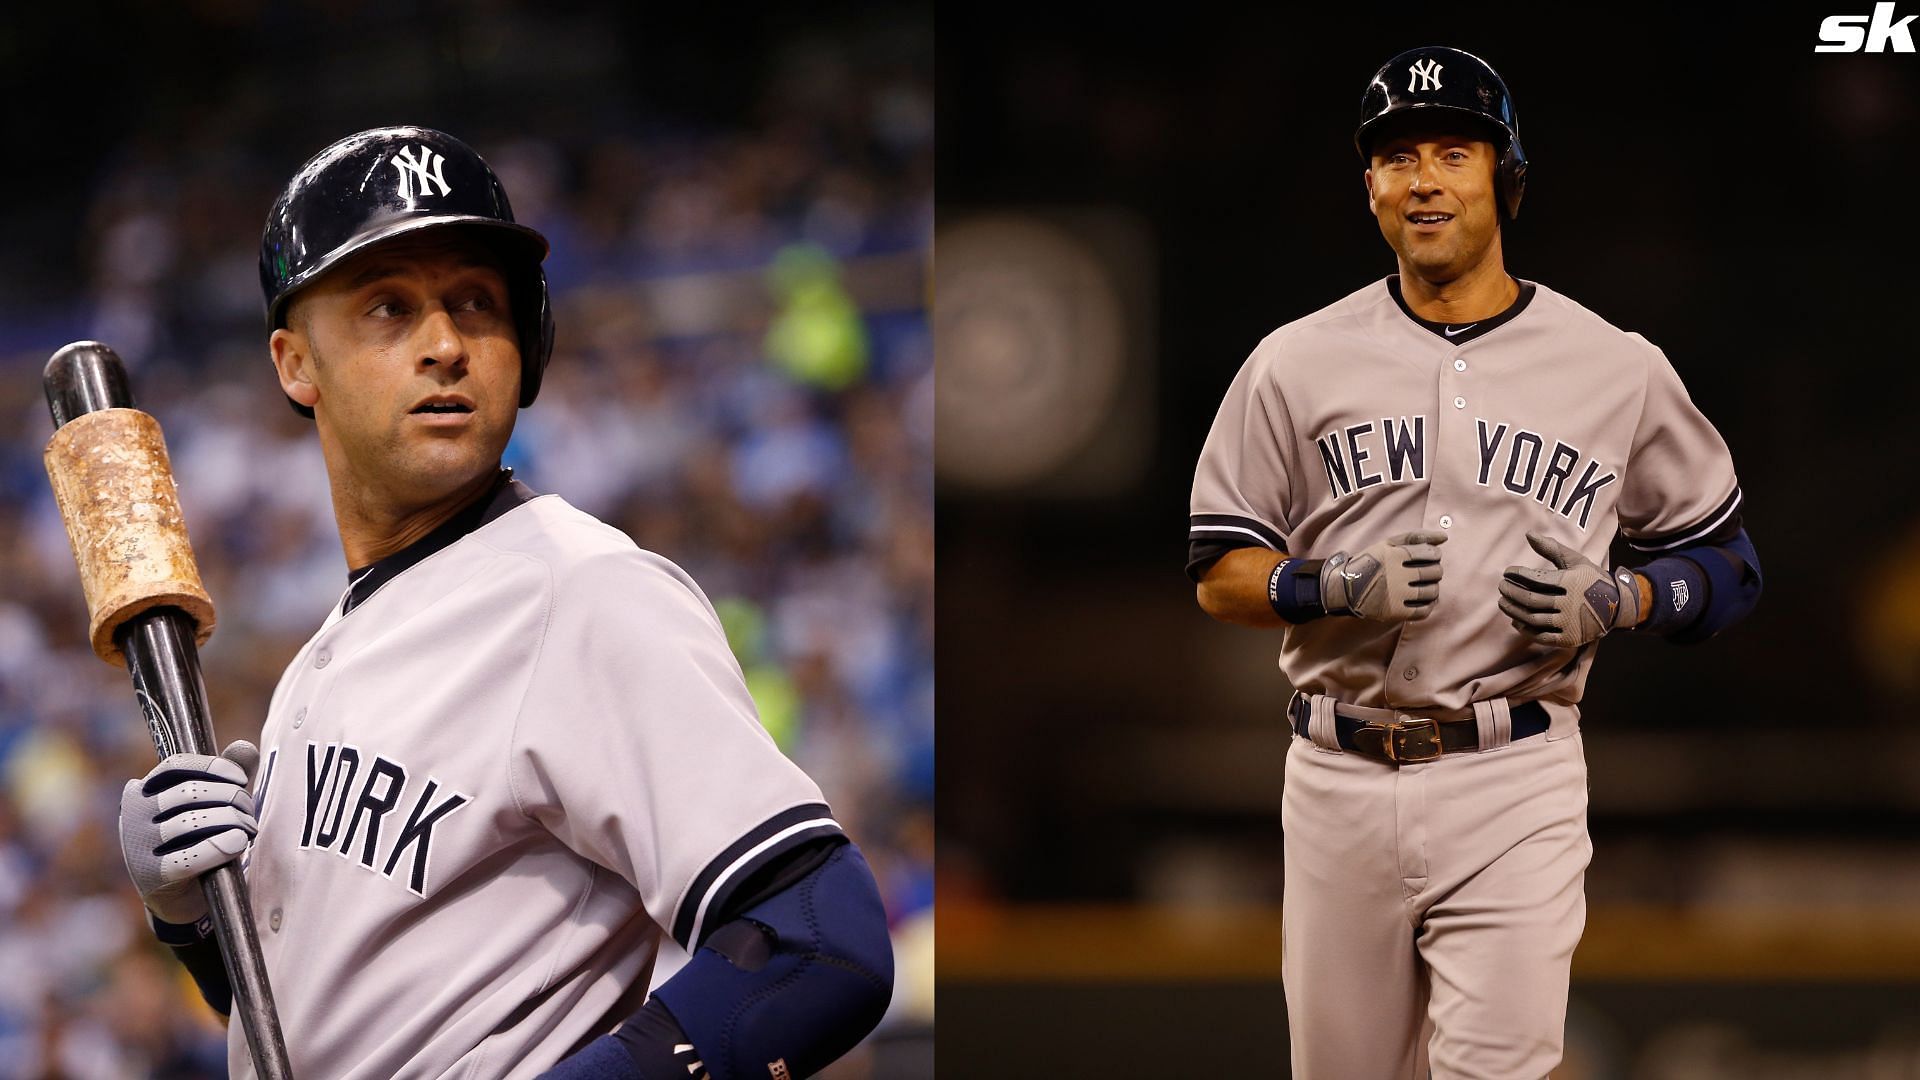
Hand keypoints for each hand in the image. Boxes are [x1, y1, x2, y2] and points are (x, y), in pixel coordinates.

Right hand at [119, 741, 258, 926]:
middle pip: (188, 793)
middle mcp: (133, 815)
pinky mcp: (151, 877)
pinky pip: (189, 858)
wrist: (185, 897)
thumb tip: (245, 748)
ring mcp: (137, 847)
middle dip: (230, 798)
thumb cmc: (200, 841)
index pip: (176, 766)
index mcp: (144, 791)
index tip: (241, 779)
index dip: (212, 767)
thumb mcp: (215, 806)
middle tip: (250, 812)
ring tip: (249, 831)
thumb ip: (229, 777)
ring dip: (231, 822)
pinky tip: (237, 843)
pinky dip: (219, 847)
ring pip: (191, 822)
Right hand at [1318, 530, 1446, 621]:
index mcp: (1395, 555)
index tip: (1428, 557)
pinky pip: (1423, 611)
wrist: (1344, 588)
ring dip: (1433, 588)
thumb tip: (1445, 537)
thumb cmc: (1370, 562)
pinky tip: (1423, 600)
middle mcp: (1397, 575)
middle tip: (1427, 572)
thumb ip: (1415, 537)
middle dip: (1435, 571)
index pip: (1431, 553)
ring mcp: (1396, 595)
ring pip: (1432, 592)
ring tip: (1425, 586)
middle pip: (1434, 572)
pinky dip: (1429, 606)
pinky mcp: (1395, 612)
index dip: (1435, 555)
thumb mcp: (1387, 544)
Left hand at [1498, 532, 1641, 647]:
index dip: (1518, 574)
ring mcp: (1570, 623)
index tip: (1507, 572)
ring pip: (1533, 618)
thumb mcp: (1576, 561)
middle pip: (1531, 599)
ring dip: (1513, 610)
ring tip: (1502, 602)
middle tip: (1501, 586)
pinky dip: (1525, 629)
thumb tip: (1528, 534)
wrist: (1618, 606)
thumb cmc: (1591, 580)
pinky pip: (1541, 636)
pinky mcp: (1569, 639)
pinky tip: (1515, 620)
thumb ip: (1551, 548)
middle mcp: (1570, 604)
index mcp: (1572, 582)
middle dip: (1511, 592)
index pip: (1536, 578)